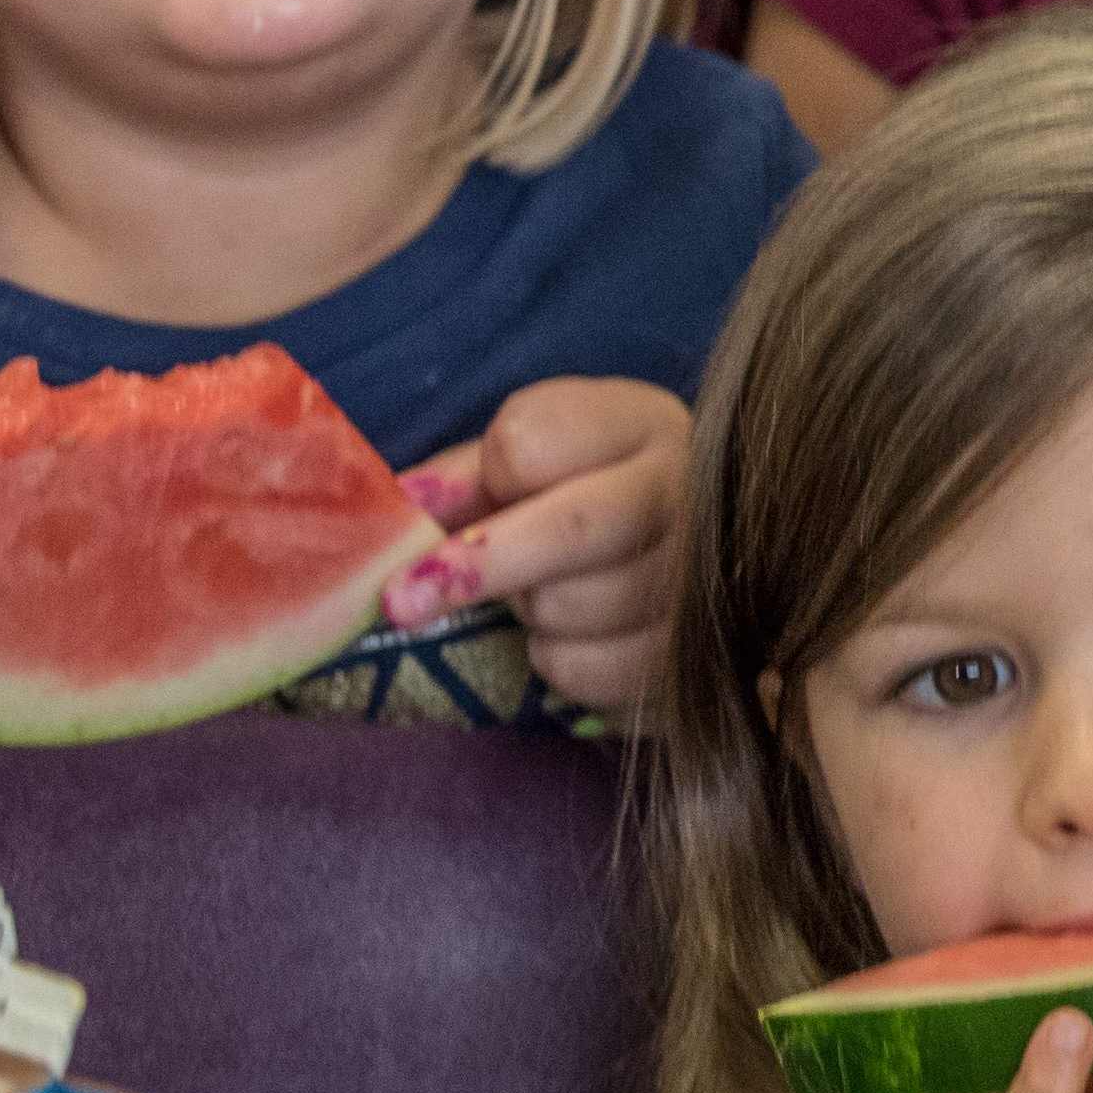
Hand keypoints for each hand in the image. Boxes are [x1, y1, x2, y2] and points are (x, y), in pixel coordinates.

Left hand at [382, 379, 691, 716]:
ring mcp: (705, 574)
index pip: (535, 441)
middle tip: (402, 600)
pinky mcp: (693, 653)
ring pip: (571, 607)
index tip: (434, 508)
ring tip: (547, 588)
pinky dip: (559, 660)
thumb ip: (461, 481)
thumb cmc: (590, 492)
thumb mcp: (530, 464)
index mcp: (641, 422)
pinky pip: (585, 670)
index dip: (480, 479)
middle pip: (572, 529)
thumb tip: (388, 520)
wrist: (700, 543)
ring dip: (530, 610)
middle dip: (478, 566)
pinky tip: (579, 631)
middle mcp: (689, 488)